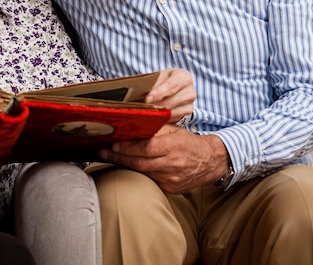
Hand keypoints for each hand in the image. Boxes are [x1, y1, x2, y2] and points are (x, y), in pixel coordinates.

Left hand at [99, 126, 228, 193]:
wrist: (210, 162)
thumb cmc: (188, 142)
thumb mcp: (174, 130)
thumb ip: (155, 128)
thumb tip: (133, 123)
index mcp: (174, 146)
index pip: (146, 148)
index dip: (128, 147)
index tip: (113, 144)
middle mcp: (173, 164)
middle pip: (140, 163)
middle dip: (119, 157)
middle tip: (102, 152)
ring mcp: (171, 179)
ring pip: (143, 173)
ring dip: (124, 165)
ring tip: (109, 157)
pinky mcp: (171, 189)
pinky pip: (150, 180)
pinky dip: (137, 174)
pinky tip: (126, 167)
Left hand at [144, 68, 195, 122]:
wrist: (177, 88)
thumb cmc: (165, 81)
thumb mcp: (160, 77)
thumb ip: (153, 84)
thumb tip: (141, 92)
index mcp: (184, 76)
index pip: (171, 86)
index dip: (158, 93)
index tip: (147, 99)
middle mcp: (190, 90)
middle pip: (172, 100)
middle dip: (156, 104)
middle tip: (144, 107)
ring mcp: (190, 103)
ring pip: (172, 111)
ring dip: (158, 112)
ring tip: (146, 111)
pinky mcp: (187, 113)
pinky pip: (173, 118)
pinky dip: (162, 117)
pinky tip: (154, 115)